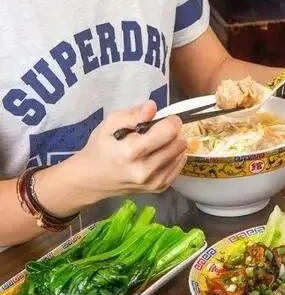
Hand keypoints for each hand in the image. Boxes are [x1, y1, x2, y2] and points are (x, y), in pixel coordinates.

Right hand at [72, 101, 186, 201]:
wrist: (92, 179)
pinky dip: (173, 157)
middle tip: (161, 131)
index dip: (172, 120)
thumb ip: (134, 114)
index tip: (166, 118)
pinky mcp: (160, 188)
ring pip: (182, 154)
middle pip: (180, 143)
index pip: (169, 131)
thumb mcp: (111, 123)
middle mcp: (146, 169)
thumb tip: (153, 107)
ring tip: (158, 143)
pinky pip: (179, 166)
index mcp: (132, 151)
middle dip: (174, 132)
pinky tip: (159, 154)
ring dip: (174, 144)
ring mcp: (154, 181)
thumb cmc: (101, 147)